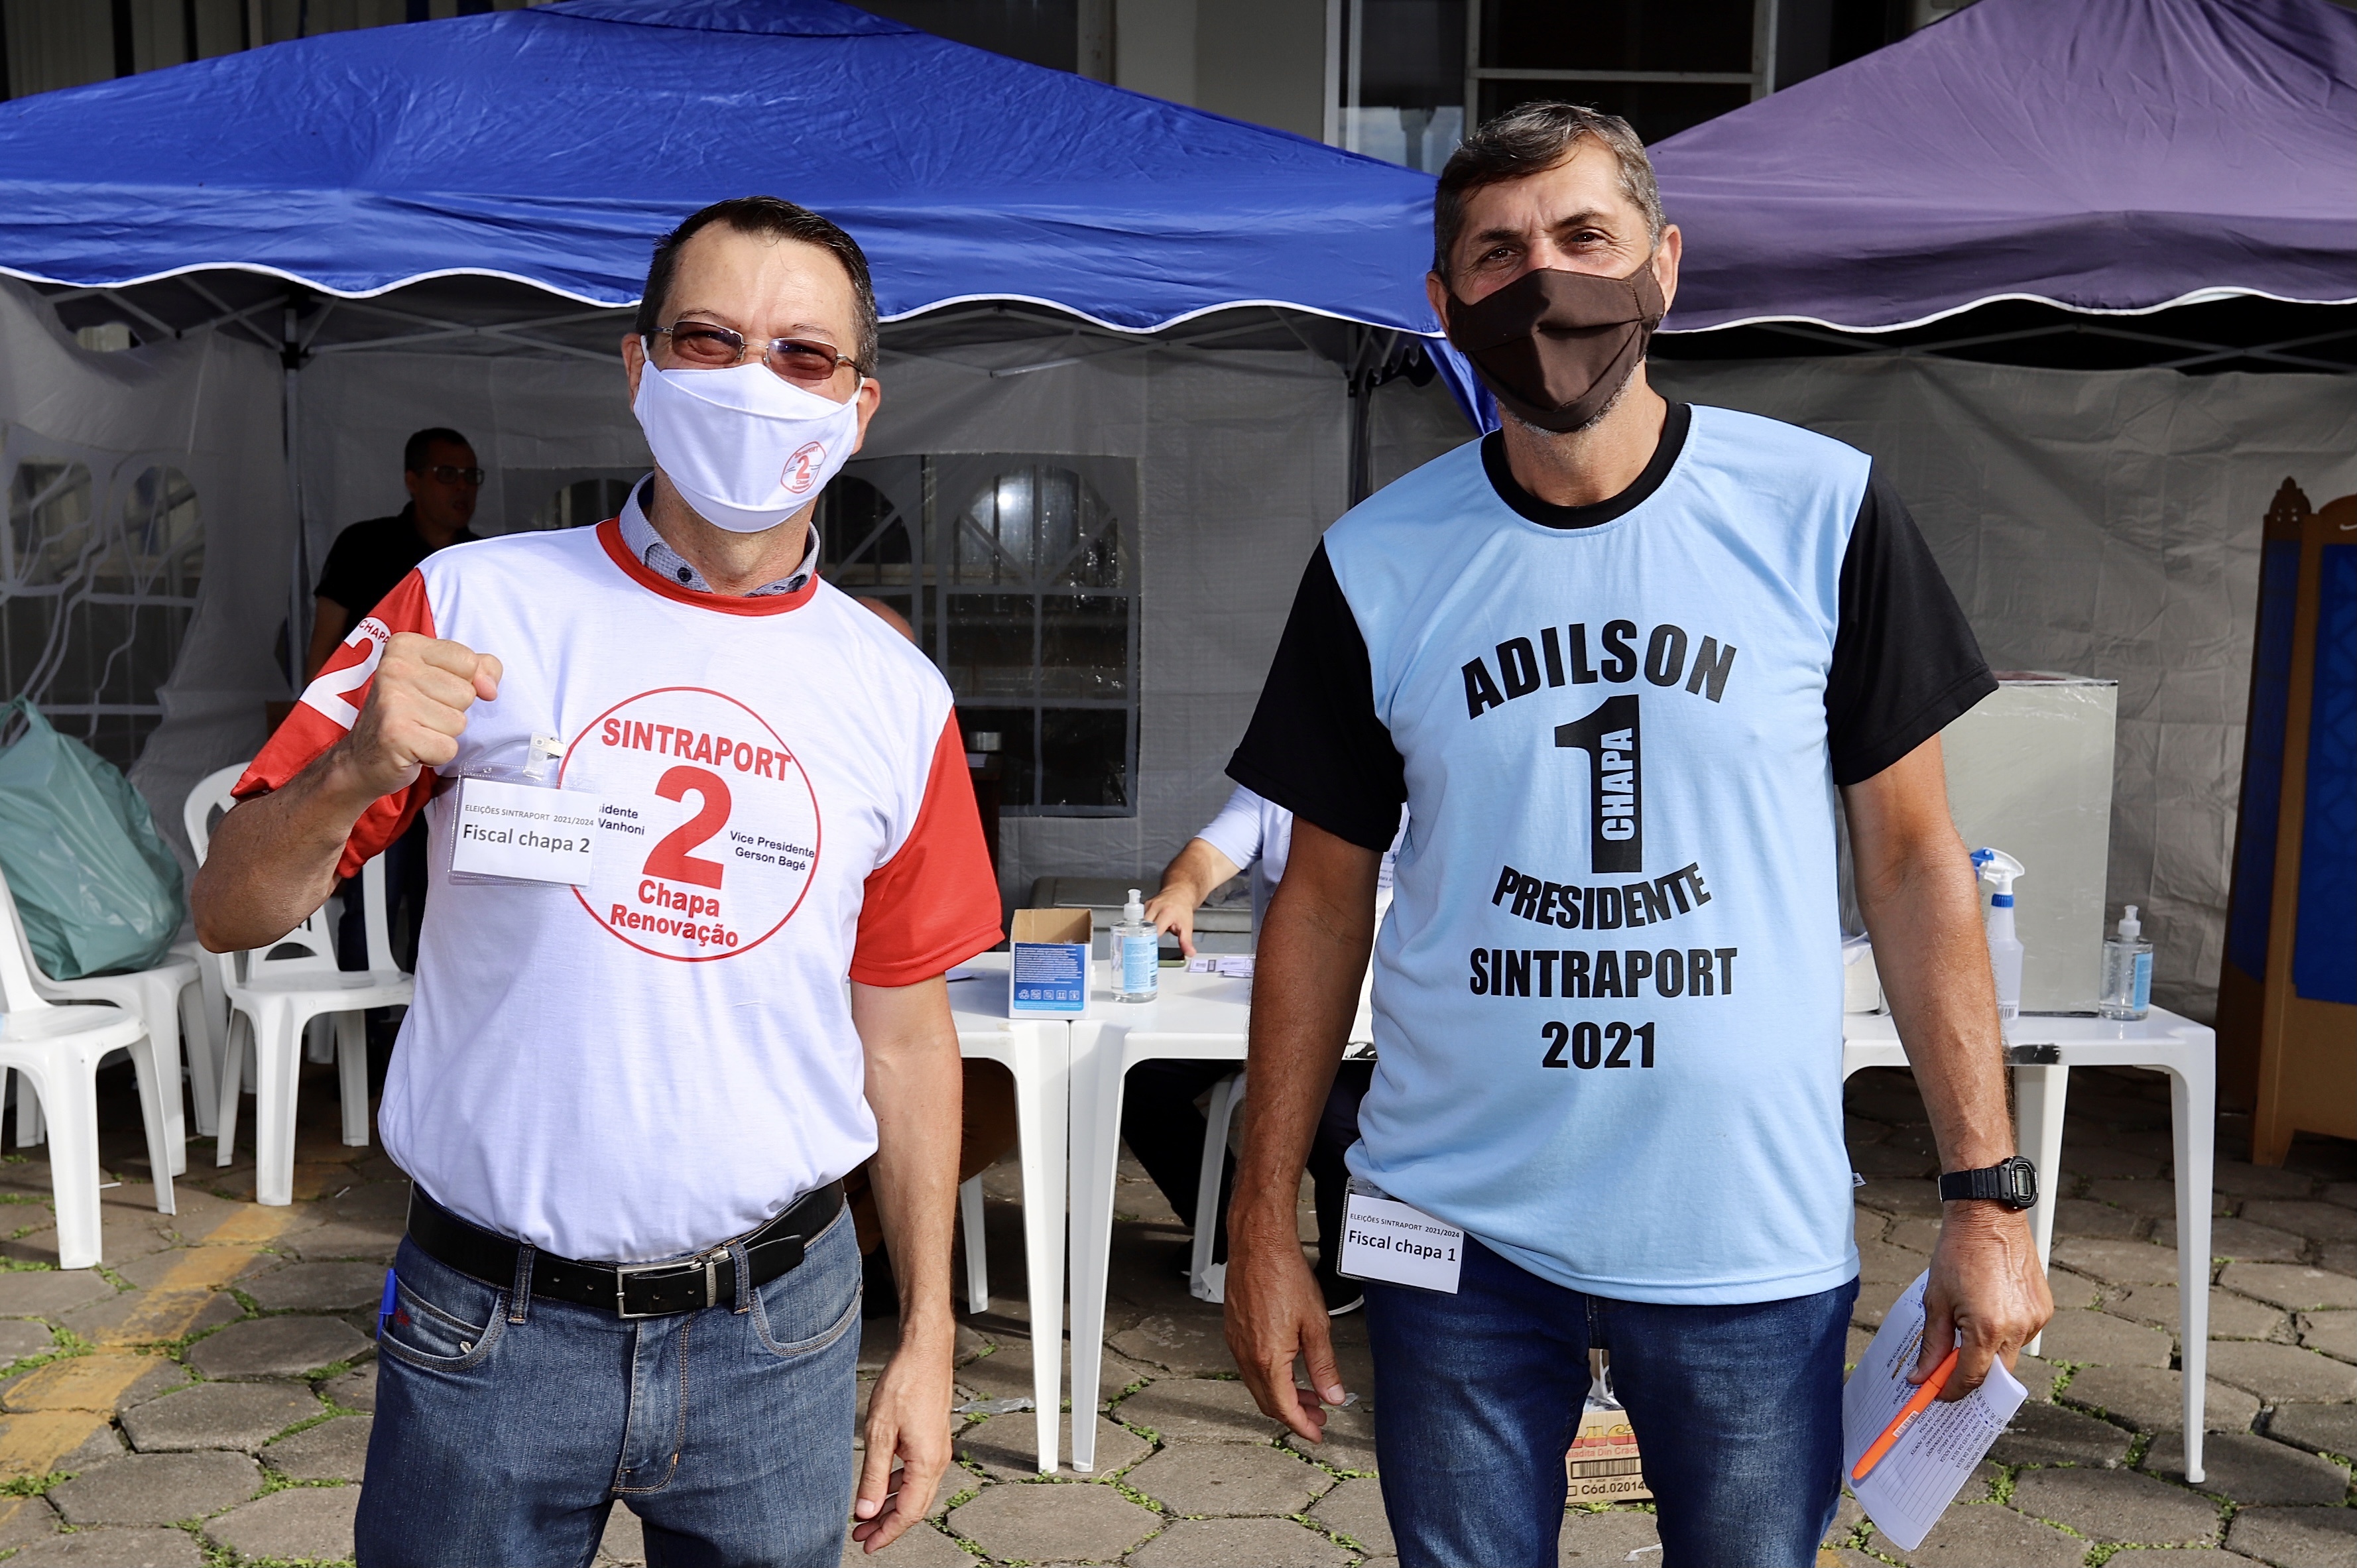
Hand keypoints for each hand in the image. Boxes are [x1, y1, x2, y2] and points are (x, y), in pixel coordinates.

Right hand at [333, 633, 500, 800]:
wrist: (365, 757)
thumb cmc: (410, 713)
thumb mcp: (444, 676)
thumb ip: (479, 668)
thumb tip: (490, 688)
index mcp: (405, 645)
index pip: (469, 661)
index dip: (463, 682)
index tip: (434, 691)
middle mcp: (395, 667)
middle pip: (466, 693)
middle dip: (452, 711)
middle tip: (422, 716)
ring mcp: (392, 700)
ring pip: (459, 723)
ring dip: (443, 733)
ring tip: (418, 730)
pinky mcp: (396, 734)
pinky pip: (448, 748)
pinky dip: (436, 755)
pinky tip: (414, 748)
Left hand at [853, 1330, 954, 1551]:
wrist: (924, 1352)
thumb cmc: (907, 1382)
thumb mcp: (880, 1433)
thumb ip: (873, 1476)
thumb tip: (867, 1510)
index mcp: (927, 1462)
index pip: (908, 1513)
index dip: (887, 1533)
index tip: (868, 1544)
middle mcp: (937, 1459)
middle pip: (914, 1506)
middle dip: (887, 1524)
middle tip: (862, 1535)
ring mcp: (937, 1449)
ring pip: (915, 1491)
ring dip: (891, 1506)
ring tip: (867, 1515)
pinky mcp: (932, 1439)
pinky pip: (916, 1474)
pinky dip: (898, 1486)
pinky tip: (883, 1487)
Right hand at [1143, 886, 1198, 957]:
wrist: (1180, 893)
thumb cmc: (1183, 909)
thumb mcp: (1187, 926)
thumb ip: (1186, 941)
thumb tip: (1189, 953)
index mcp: (1166, 913)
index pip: (1154, 930)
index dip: (1150, 940)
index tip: (1149, 948)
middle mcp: (1155, 907)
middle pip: (1143, 926)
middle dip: (1142, 937)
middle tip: (1142, 947)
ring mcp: (1148, 905)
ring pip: (1139, 922)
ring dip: (1140, 931)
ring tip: (1141, 940)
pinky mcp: (1144, 905)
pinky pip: (1139, 918)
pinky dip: (1140, 925)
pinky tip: (1143, 930)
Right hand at [1223, 1211, 1344, 1442]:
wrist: (1258, 1243)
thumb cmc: (1284, 1274)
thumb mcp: (1316, 1324)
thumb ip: (1324, 1365)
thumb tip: (1333, 1395)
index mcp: (1268, 1358)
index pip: (1284, 1408)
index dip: (1303, 1426)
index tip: (1317, 1433)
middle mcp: (1246, 1354)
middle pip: (1268, 1402)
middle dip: (1294, 1414)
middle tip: (1317, 1416)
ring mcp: (1236, 1342)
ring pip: (1257, 1385)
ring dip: (1282, 1395)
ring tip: (1307, 1392)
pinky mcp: (1233, 1330)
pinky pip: (1248, 1366)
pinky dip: (1269, 1377)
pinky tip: (1286, 1367)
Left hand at [1917, 1202, 2051, 1399]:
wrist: (1988, 1217)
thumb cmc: (1957, 1252)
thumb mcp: (1935, 1301)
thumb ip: (1932, 1345)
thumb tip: (1921, 1377)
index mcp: (1988, 1328)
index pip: (1971, 1378)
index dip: (1951, 1390)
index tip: (1936, 1393)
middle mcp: (2018, 1328)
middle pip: (1996, 1373)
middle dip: (1972, 1376)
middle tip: (1948, 1372)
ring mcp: (2035, 1318)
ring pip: (2010, 1354)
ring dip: (1989, 1352)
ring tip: (1966, 1326)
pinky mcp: (2044, 1308)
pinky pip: (2023, 1334)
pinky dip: (2005, 1333)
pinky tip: (1988, 1311)